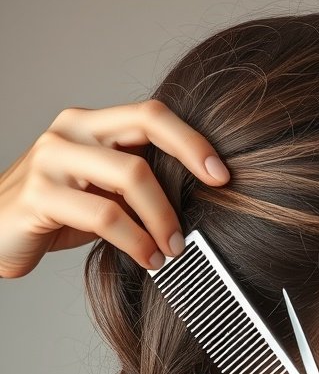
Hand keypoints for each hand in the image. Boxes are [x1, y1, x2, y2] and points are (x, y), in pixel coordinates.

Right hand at [0, 99, 230, 277]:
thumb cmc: (52, 216)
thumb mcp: (99, 193)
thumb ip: (134, 185)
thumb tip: (195, 200)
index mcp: (89, 124)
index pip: (151, 114)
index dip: (192, 140)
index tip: (222, 174)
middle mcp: (70, 130)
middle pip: (147, 132)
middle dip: (187, 174)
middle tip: (200, 218)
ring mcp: (52, 158)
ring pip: (131, 176)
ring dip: (162, 220)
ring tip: (172, 251)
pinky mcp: (40, 194)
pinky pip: (105, 215)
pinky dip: (136, 241)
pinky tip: (147, 259)